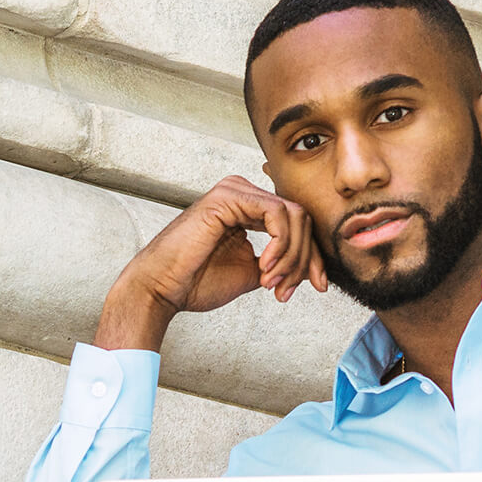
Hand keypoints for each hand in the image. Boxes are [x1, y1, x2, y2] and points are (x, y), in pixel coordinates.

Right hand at [95, 176, 325, 350]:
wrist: (164, 289)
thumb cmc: (198, 282)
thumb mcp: (254, 274)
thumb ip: (282, 263)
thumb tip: (313, 267)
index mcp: (250, 209)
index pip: (299, 224)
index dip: (313, 257)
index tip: (317, 287)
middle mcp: (244, 194)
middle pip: (302, 218)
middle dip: (304, 260)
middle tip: (285, 291)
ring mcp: (236, 191)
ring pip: (294, 215)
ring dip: (291, 256)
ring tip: (271, 283)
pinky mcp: (229, 196)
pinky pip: (277, 214)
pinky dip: (279, 244)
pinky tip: (264, 266)